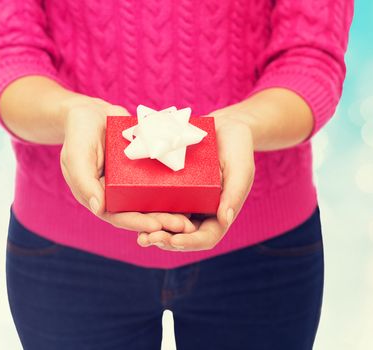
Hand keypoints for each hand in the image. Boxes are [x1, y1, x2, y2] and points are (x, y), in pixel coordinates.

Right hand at [59, 96, 193, 233]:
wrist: (91, 112)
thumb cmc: (78, 134)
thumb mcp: (76, 156)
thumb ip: (84, 182)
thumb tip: (99, 209)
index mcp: (97, 197)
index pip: (118, 216)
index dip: (137, 223)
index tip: (157, 227)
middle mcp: (115, 195)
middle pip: (139, 213)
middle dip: (161, 221)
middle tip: (184, 226)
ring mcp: (129, 183)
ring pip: (151, 201)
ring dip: (170, 210)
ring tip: (191, 217)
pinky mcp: (142, 171)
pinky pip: (158, 182)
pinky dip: (173, 189)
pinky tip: (193, 193)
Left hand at [137, 113, 254, 250]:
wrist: (223, 127)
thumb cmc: (237, 148)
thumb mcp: (240, 169)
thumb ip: (234, 194)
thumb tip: (224, 220)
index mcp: (219, 213)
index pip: (205, 237)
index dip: (189, 242)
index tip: (174, 240)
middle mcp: (200, 213)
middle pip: (182, 236)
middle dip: (165, 240)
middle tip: (147, 239)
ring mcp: (184, 203)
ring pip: (167, 225)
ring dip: (153, 233)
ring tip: (140, 236)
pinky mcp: (170, 190)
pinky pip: (157, 205)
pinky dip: (147, 214)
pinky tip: (132, 214)